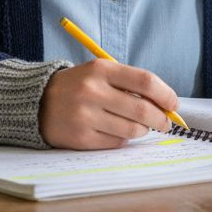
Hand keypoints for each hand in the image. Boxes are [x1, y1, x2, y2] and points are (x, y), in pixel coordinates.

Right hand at [39, 60, 179, 149]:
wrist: (37, 103)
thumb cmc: (79, 86)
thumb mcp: (100, 73)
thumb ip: (130, 84)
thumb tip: (166, 105)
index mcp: (101, 69)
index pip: (145, 82)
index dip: (166, 95)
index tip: (173, 104)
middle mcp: (93, 91)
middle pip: (143, 110)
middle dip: (161, 119)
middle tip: (165, 123)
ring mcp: (85, 116)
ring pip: (133, 129)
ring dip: (142, 130)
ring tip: (138, 126)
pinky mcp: (81, 138)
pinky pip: (116, 142)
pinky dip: (123, 138)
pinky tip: (116, 130)